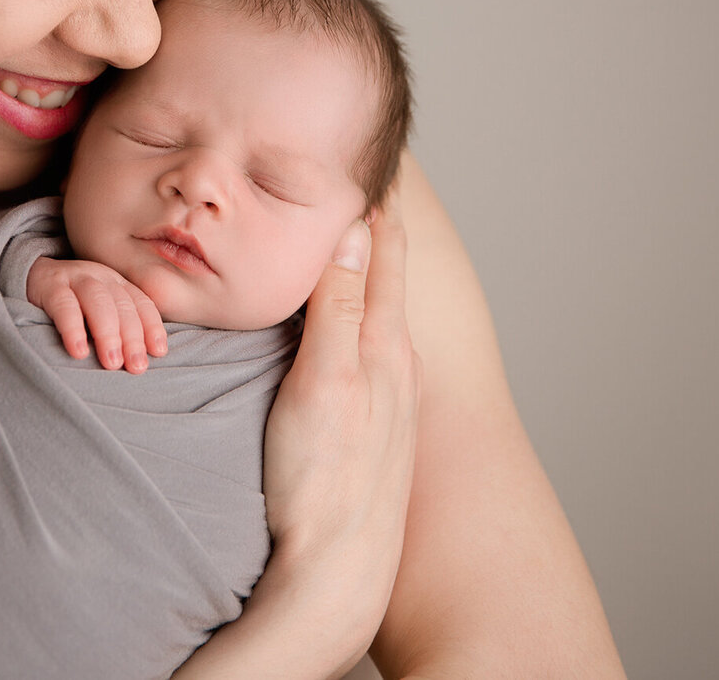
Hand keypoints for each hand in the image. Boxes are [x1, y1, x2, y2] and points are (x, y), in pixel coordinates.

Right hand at [26, 256, 167, 371]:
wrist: (29, 277)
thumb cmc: (72, 306)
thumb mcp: (98, 312)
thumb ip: (119, 329)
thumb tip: (140, 363)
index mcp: (117, 284)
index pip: (142, 304)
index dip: (152, 327)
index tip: (158, 352)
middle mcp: (100, 277)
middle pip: (123, 305)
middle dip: (133, 337)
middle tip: (136, 367)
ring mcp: (75, 278)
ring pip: (97, 301)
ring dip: (108, 334)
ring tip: (112, 363)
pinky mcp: (49, 286)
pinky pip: (63, 305)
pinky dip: (73, 329)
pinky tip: (78, 351)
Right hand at [262, 196, 420, 652]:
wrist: (338, 570)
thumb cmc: (323, 480)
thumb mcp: (324, 382)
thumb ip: (337, 308)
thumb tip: (349, 230)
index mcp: (383, 343)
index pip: (382, 248)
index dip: (373, 196)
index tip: (369, 148)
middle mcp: (395, 362)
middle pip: (386, 271)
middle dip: (373, 219)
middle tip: (364, 168)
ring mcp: (388, 394)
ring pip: (378, 307)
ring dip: (365, 262)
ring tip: (352, 226)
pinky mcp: (372, 423)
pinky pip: (367, 342)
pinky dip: (357, 307)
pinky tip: (344, 317)